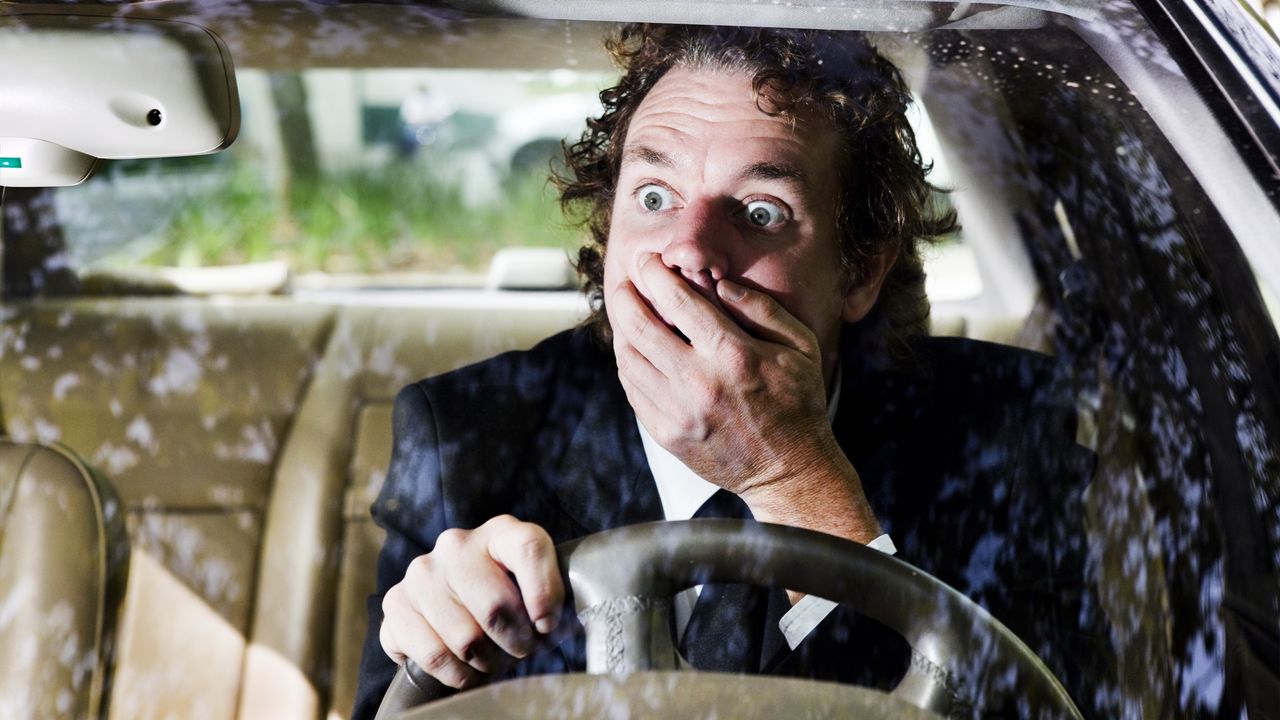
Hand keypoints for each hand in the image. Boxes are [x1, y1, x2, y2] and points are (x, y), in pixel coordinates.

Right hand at [378, 515, 564, 688]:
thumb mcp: (536, 588)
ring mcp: (421, 573)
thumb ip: (552, 598)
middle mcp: (456, 545)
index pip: (528, 547)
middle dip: (516, 642)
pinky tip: (467, 667)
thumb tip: (552, 624)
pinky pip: (434, 656)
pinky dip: (458, 674)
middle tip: (521, 650)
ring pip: (466, 639)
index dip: (545, 592)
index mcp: (500, 532)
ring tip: (494, 659)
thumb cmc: (508, 597)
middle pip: (495, 606)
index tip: (548, 625)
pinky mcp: (396, 604)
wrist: (456, 604)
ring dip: (487, 663)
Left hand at [609, 253, 840, 500]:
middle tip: (624, 283)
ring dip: (622, 330)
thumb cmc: (799, 403)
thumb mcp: (800, 346)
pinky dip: (630, 364)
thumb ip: (762, 308)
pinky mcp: (667, 435)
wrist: (790, 471)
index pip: (677, 301)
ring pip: (629, 359)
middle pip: (639, 327)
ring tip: (627, 314)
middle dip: (625, 296)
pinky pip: (633, 390)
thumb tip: (720, 283)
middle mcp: (699, 383)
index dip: (655, 274)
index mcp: (733, 355)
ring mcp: (678, 413)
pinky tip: (638, 352)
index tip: (648, 262)